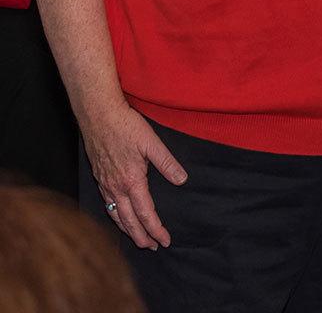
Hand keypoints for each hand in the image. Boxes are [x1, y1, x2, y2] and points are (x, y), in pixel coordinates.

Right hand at [83, 103, 186, 248]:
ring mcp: (105, 184)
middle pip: (129, 221)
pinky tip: (119, 217)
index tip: (166, 240)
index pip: (146, 214)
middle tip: (154, 247)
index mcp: (132, 181)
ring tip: (138, 239)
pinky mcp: (99, 178)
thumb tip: (182, 180)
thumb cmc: (126, 126)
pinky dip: (115, 217)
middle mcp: (116, 188)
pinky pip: (107, 205)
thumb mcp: (152, 142)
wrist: (98, 116)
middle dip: (142, 237)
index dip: (157, 229)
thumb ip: (167, 163)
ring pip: (115, 215)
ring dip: (128, 230)